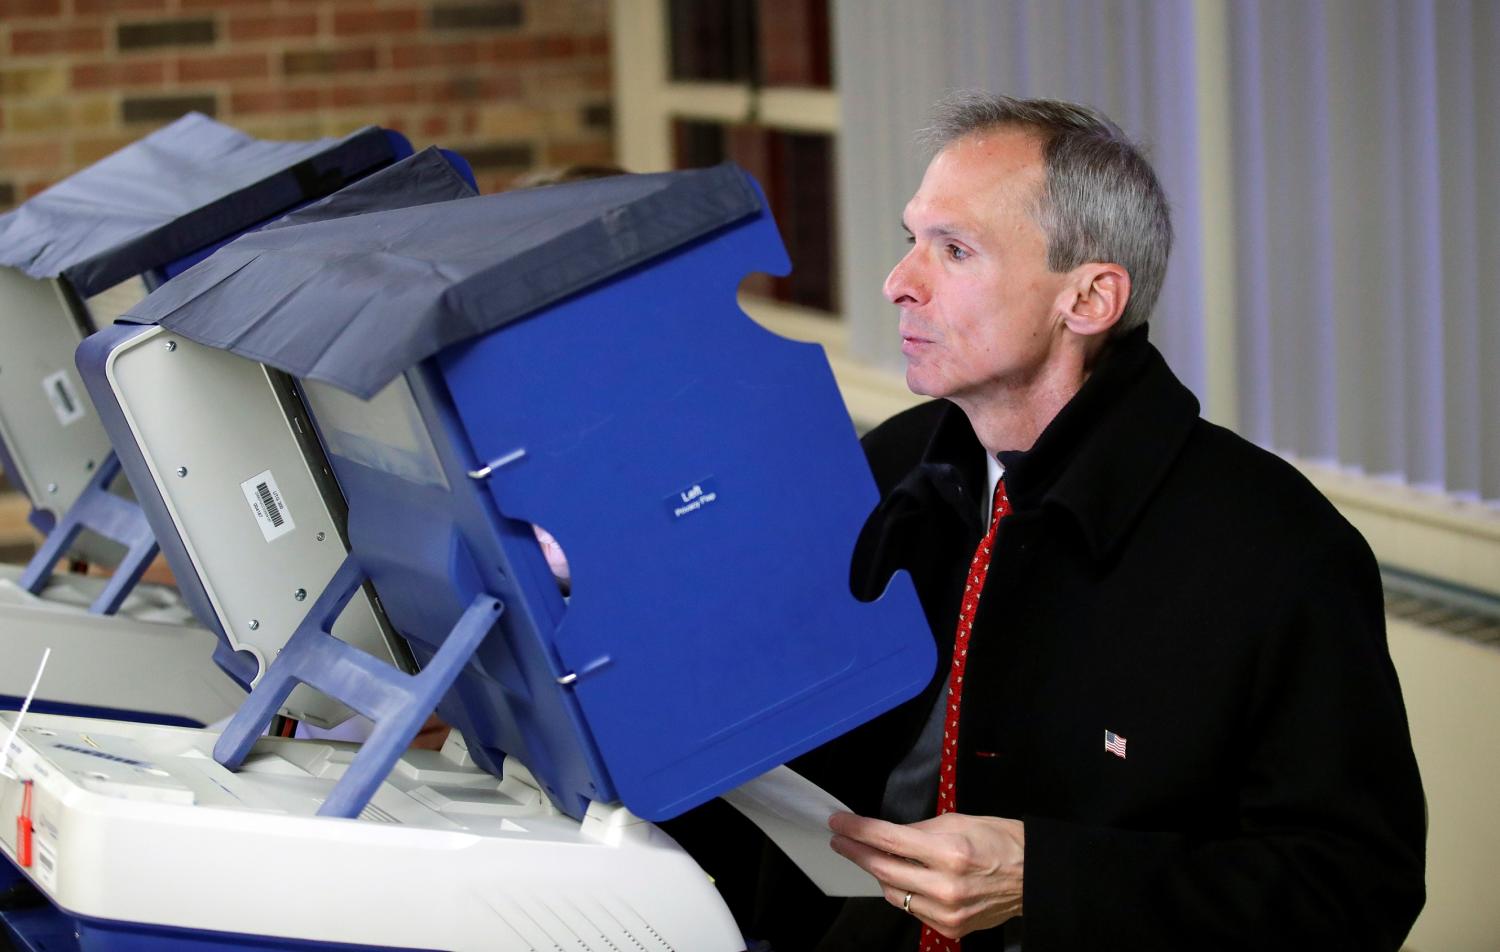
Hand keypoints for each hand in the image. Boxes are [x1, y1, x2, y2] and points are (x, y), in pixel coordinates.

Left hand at [828, 811, 1023, 938]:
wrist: (1034, 876)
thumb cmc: (1002, 842)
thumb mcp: (959, 821)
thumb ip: (920, 831)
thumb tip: (889, 835)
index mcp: (949, 852)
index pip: (888, 840)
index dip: (858, 831)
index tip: (839, 824)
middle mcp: (946, 886)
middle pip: (884, 869)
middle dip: (857, 852)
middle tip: (841, 840)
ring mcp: (947, 912)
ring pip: (894, 893)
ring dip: (879, 873)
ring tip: (872, 856)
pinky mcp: (950, 928)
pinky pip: (912, 909)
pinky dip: (904, 892)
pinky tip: (902, 878)